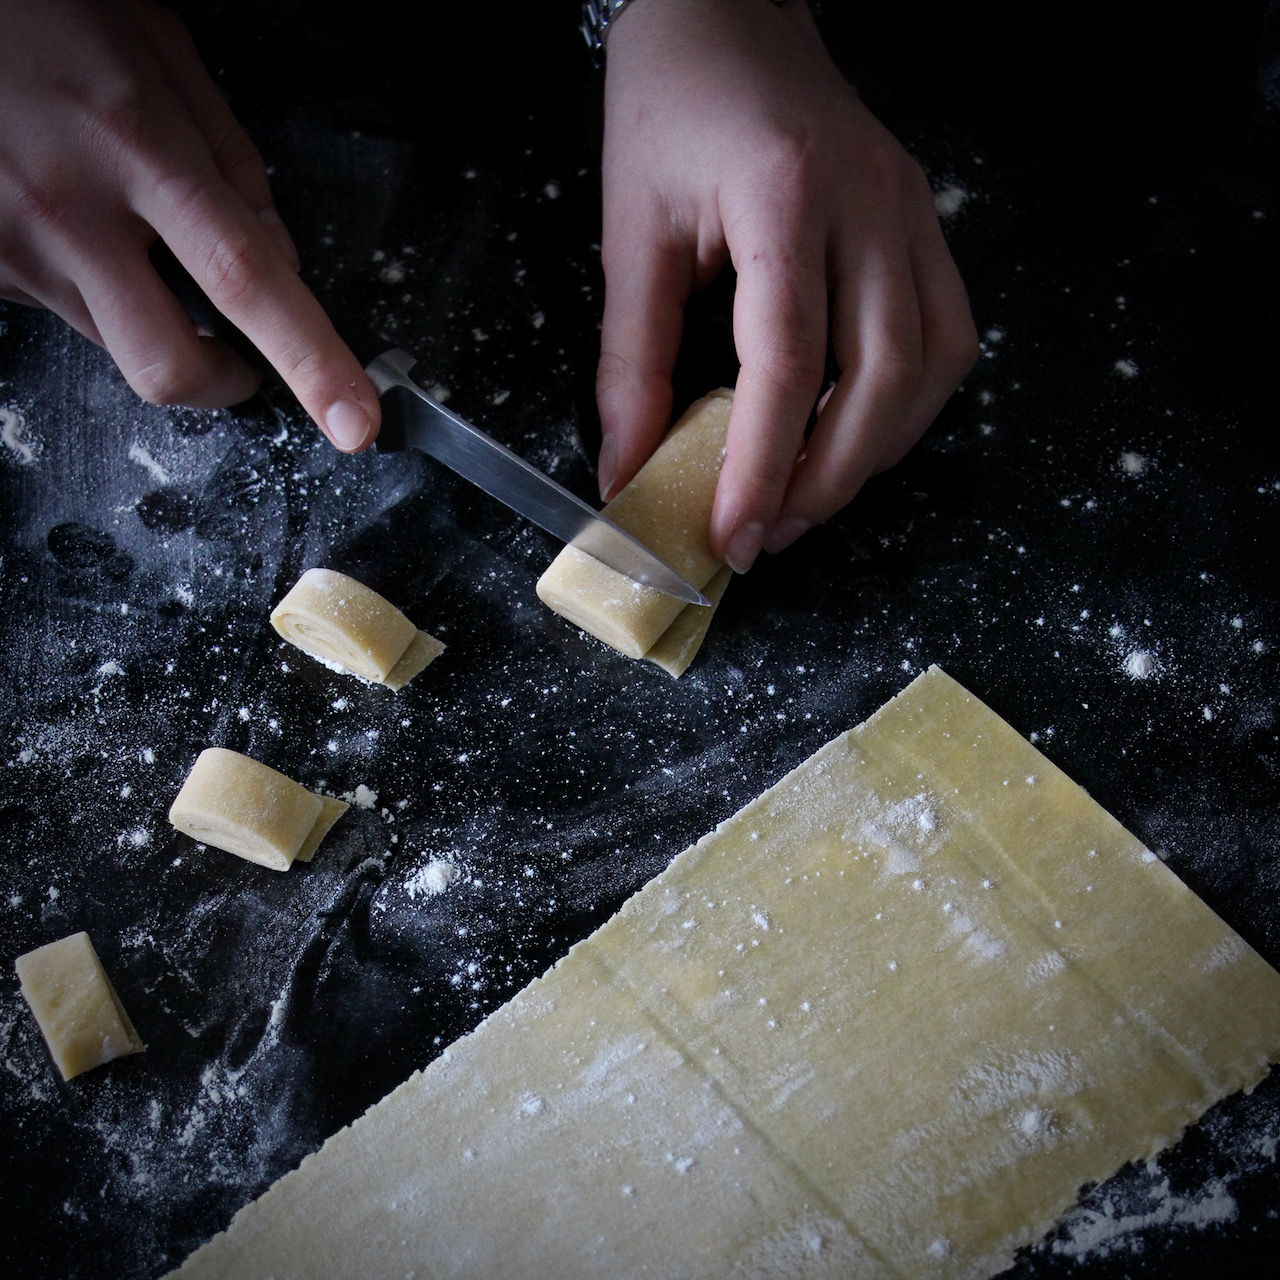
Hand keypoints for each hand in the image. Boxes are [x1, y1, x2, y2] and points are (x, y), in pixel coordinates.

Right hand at [0, 0, 377, 449]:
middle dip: (222, 383)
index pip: (244, 278)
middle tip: (240, 359)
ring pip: (116, 346)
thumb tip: (285, 261)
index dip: (310, 360)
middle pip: (169, 363)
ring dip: (151, 319)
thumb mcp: (159, 53)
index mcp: (136, 142)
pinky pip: (62, 314)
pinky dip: (92, 290)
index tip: (353, 420)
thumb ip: (234, 162)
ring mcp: (14, 241)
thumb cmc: (43, 12)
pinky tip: (72, 225)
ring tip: (127, 235)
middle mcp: (69, 204)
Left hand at [596, 0, 977, 570]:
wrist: (725, 17)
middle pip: (882, 375)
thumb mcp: (630, 236)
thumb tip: (627, 470)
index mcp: (782, 196)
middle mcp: (868, 202)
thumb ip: (631, 361)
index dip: (762, 464)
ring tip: (810, 496)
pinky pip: (947, 334)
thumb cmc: (669, 112)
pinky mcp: (922, 221)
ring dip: (878, 450)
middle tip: (772, 532)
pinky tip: (859, 433)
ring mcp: (909, 210)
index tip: (734, 534)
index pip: (788, 360)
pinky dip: (911, 404)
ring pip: (932, 363)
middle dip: (829, 478)